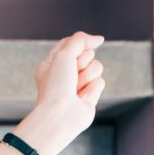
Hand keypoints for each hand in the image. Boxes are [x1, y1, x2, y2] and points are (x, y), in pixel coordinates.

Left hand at [24, 31, 106, 154]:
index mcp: (53, 63)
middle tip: (71, 75)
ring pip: (97, 66)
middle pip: (88, 53)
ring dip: (87, 76)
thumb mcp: (63, 55)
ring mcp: (78, 84)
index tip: (74, 54)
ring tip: (75, 89)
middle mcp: (65, 73)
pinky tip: (82, 99)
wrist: (60, 115)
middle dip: (82, 62)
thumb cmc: (56, 86)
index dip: (77, 46)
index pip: (71, 42)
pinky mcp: (89, 95)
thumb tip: (99, 39)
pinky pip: (101, 81)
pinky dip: (92, 89)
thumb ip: (80, 40)